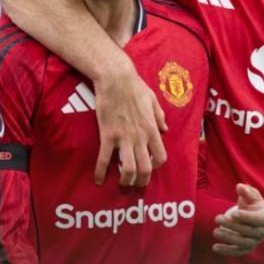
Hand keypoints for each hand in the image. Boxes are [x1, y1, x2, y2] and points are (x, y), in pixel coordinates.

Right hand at [92, 61, 167, 186]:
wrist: (116, 78)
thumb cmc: (135, 86)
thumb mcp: (153, 100)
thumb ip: (160, 116)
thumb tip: (165, 128)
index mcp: (152, 129)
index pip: (161, 157)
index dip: (156, 166)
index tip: (149, 166)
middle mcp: (140, 137)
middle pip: (145, 168)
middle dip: (141, 181)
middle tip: (136, 185)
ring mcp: (123, 137)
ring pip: (127, 169)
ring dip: (125, 181)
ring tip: (122, 184)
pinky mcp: (107, 135)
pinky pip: (104, 159)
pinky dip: (100, 173)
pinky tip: (98, 181)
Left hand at [213, 183, 263, 255]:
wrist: (252, 217)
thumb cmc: (252, 204)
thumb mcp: (251, 195)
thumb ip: (246, 191)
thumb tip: (240, 187)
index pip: (257, 219)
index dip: (246, 217)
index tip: (232, 214)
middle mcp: (263, 231)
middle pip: (248, 231)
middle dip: (232, 226)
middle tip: (217, 218)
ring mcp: (255, 242)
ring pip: (242, 242)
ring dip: (228, 238)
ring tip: (215, 231)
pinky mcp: (247, 249)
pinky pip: (237, 251)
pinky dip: (226, 251)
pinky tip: (215, 247)